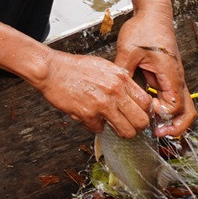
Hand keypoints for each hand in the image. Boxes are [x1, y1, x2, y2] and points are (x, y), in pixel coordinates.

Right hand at [33, 49, 151, 137]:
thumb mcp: (103, 66)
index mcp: (120, 78)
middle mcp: (115, 91)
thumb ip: (119, 80)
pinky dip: (94, 126)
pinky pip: (99, 129)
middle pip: (141, 120)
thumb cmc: (73, 67)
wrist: (51, 69)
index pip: (146, 102)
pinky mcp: (88, 114)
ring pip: (126, 131)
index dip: (144, 111)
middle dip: (136, 126)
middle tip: (129, 125)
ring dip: (120, 132)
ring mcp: (102, 103)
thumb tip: (129, 95)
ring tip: (113, 127)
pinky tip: (89, 117)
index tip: (138, 114)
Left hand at [115, 9, 197, 136]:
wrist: (153, 15)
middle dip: (174, 125)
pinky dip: (162, 106)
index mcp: (170, 75)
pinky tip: (146, 108)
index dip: (161, 114)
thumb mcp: (129, 50)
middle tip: (156, 133)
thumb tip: (115, 90)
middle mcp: (176, 79)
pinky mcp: (166, 75)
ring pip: (180, 105)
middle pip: (185, 111)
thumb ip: (124, 71)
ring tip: (151, 125)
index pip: (174, 106)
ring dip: (169, 117)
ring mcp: (173, 78)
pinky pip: (169, 96)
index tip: (145, 114)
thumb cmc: (144, 29)